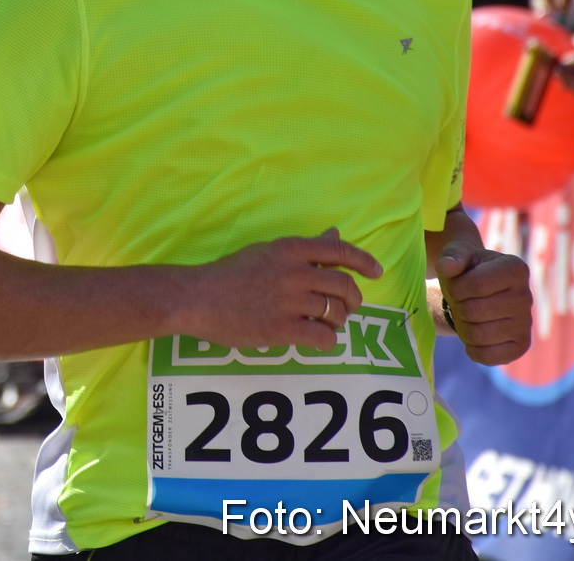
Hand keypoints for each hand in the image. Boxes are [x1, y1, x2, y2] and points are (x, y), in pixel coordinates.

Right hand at [168, 228, 382, 352]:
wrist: (197, 297)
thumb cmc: (231, 273)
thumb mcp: (268, 251)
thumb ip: (305, 247)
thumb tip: (335, 233)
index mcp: (290, 249)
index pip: (339, 250)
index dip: (364, 262)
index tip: (376, 272)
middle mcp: (293, 272)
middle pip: (344, 286)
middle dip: (353, 300)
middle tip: (347, 307)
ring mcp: (288, 301)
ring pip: (336, 313)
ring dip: (338, 321)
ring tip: (326, 323)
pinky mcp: (281, 328)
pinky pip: (323, 337)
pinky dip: (327, 340)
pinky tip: (316, 338)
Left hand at [436, 242, 531, 365]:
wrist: (475, 290)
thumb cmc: (466, 270)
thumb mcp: (457, 255)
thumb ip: (451, 257)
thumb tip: (447, 266)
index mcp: (515, 269)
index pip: (476, 285)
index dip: (455, 288)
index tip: (456, 285)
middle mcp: (526, 296)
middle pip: (474, 312)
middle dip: (458, 308)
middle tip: (461, 302)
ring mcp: (526, 323)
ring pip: (478, 335)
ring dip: (462, 327)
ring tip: (467, 316)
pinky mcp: (521, 346)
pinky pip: (488, 357)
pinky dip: (472, 349)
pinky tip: (474, 335)